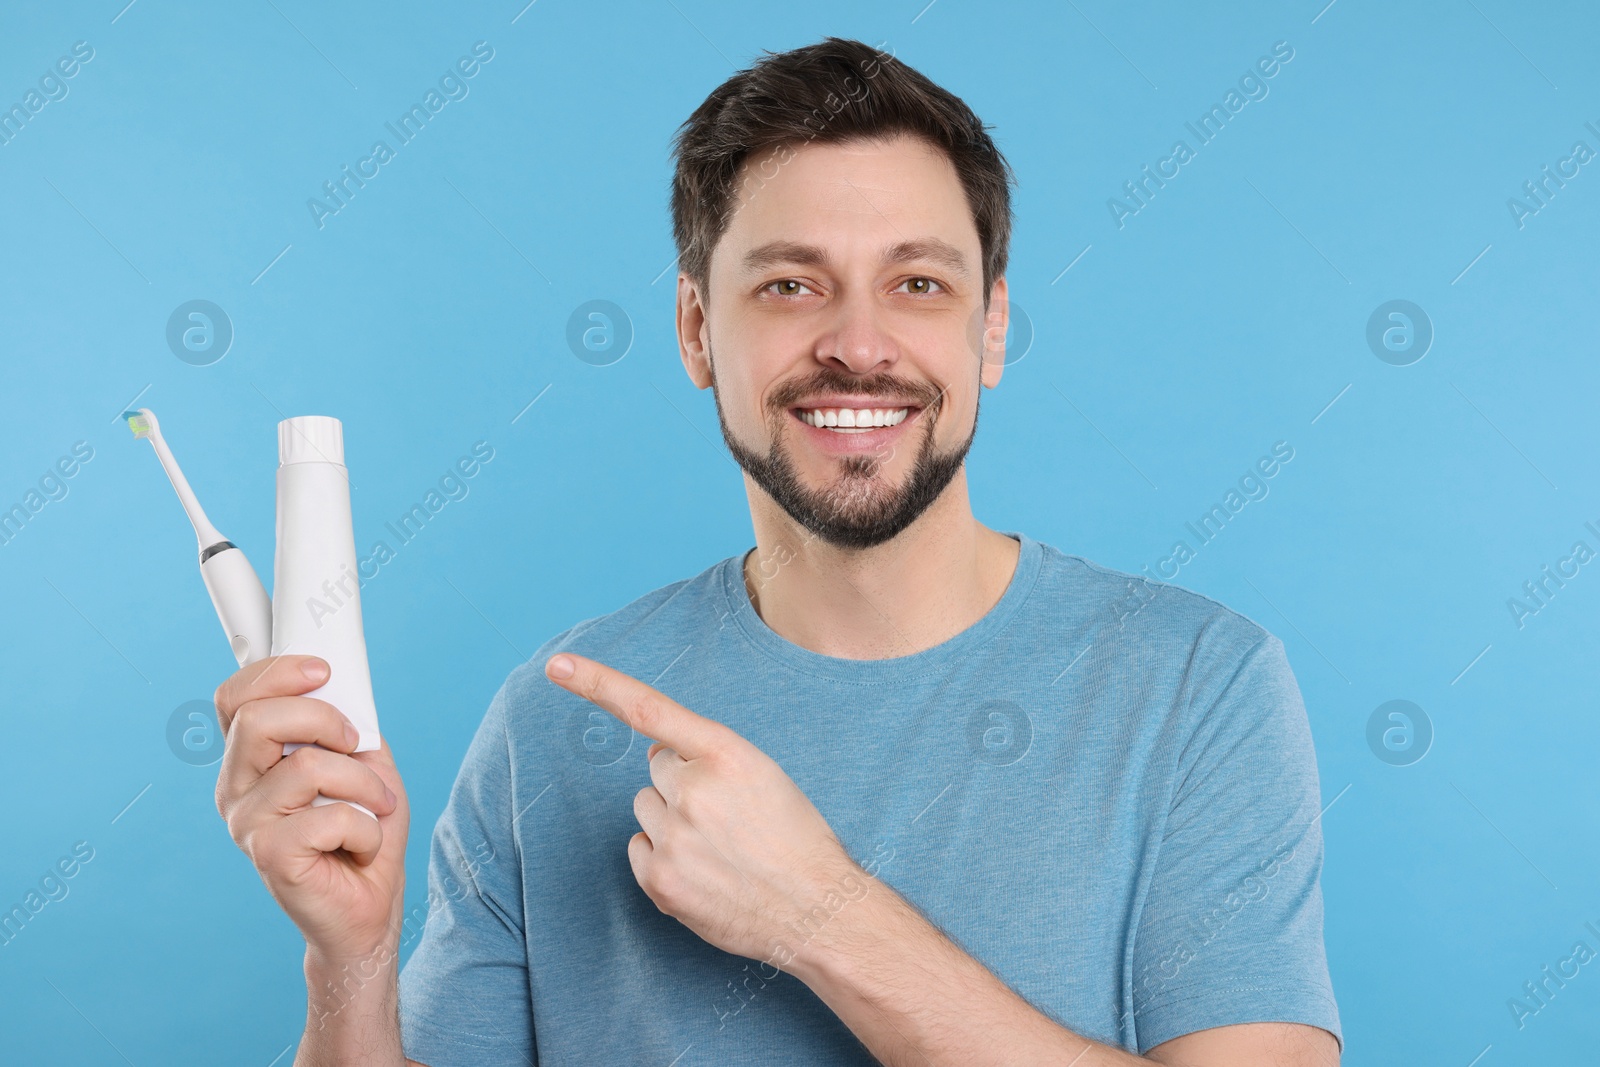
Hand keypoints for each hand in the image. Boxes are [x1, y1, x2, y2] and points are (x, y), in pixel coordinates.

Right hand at [213, 655, 406, 963]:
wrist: (370, 905)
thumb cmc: (365, 828)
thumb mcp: (364, 759)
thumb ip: (345, 721)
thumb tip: (338, 682)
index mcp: (251, 759)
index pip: (233, 698)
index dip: (273, 672)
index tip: (323, 670)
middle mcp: (236, 787)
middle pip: (257, 718)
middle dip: (323, 717)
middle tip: (355, 743)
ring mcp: (246, 823)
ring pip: (307, 767)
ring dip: (362, 783)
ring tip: (374, 807)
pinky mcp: (269, 855)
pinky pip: (331, 817)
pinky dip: (367, 826)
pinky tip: (362, 847)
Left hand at [545, 652, 869, 971]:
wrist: (815, 909)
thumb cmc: (795, 838)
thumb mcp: (764, 774)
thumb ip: (710, 756)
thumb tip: (656, 756)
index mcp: (726, 754)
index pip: (650, 709)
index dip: (599, 683)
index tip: (558, 666)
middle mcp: (694, 789)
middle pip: (656, 769)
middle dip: (681, 784)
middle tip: (725, 815)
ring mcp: (674, 836)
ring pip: (646, 808)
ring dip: (672, 820)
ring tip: (718, 846)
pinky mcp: (660, 879)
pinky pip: (639, 847)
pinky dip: (663, 857)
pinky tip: (703, 870)